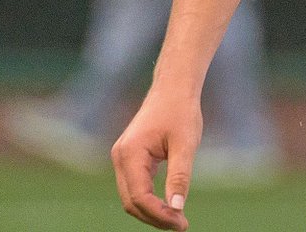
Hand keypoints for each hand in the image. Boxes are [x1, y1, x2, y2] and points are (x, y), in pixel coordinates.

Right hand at [111, 89, 202, 230]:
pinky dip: (149, 199)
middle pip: (131, 201)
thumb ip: (180, 176)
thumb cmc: (181, 111)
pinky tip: (168, 205)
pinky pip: (135, 186)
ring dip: (151, 211)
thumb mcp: (186, 144)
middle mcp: (120, 157)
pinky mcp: (129, 158)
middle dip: (155, 217)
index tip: (181, 224)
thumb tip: (177, 209)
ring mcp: (122, 158)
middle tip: (181, 225)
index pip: (139, 197)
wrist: (174, 87)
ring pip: (131, 196)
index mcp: (130, 154)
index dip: (159, 215)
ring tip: (177, 219)